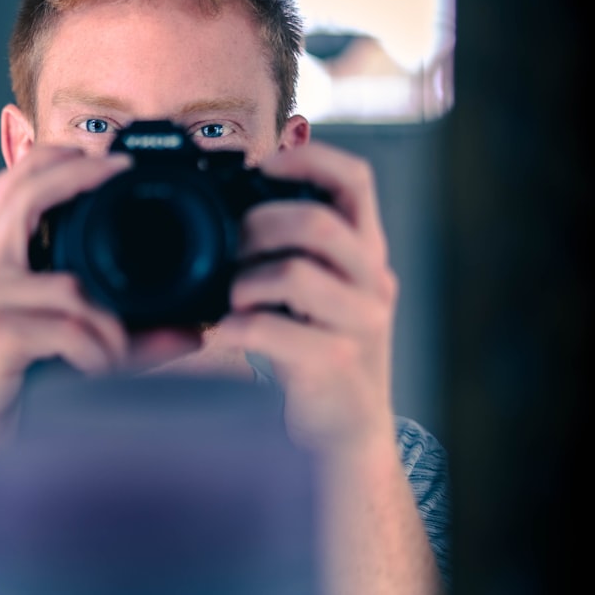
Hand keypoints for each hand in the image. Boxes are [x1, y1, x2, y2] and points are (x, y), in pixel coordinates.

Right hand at [0, 146, 133, 464]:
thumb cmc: (10, 399)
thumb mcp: (69, 354)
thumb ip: (122, 334)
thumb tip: (190, 330)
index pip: (13, 189)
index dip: (56, 161)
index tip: (112, 159)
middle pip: (22, 197)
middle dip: (78, 177)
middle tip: (125, 173)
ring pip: (71, 285)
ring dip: (112, 326)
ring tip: (123, 357)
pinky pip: (67, 328)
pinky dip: (97, 351)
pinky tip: (97, 372)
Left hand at [213, 141, 398, 447]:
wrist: (346, 435)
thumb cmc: (318, 355)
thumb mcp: (316, 293)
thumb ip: (293, 251)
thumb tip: (235, 206)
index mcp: (366, 254)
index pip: (356, 181)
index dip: (310, 159)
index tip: (263, 165)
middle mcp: (371, 283)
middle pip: (320, 223)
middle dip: (259, 225)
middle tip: (229, 247)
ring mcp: (357, 326)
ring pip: (297, 274)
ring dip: (245, 280)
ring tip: (230, 299)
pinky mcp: (331, 365)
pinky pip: (274, 332)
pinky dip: (237, 327)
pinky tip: (223, 333)